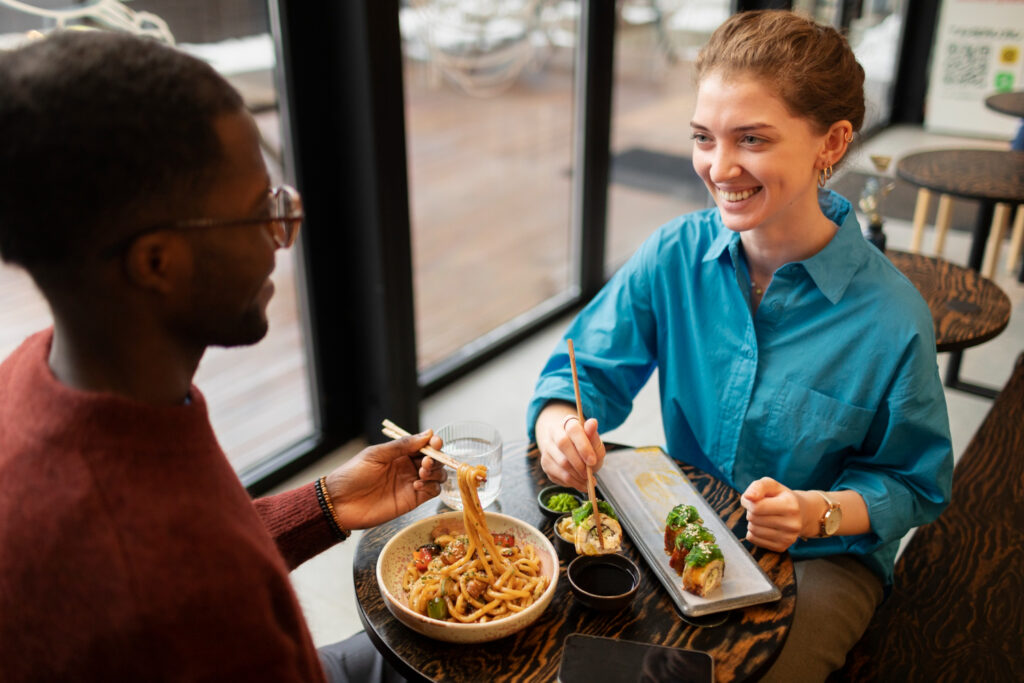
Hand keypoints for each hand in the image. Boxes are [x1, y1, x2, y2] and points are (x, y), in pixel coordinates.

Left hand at [325, 431, 446, 530]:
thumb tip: (427, 434)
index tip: (435, 443)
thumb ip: (402, 446)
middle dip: (436, 458)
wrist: (339, 503)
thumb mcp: (376, 455)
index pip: (423, 445)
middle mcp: (407, 467)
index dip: (433, 443)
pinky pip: (431, 492)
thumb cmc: (352, 475)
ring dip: (435, 472)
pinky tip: (416, 485)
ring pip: (437, 475)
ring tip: (421, 472)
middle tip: (427, 462)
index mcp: (399, 453)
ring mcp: (410, 484)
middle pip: (434, 460)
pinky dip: (431, 486)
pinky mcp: (412, 500)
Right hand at [535, 402, 605, 490]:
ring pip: (560, 463)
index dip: (583, 445)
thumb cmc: (586, 448)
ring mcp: (547, 448)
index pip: (573, 429)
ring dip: (577, 475)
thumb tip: (593, 422)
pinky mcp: (545, 463)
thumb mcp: (594, 443)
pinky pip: (558, 475)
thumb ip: (593, 435)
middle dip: (579, 463)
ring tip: (589, 480)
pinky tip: (581, 483)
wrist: (575, 455)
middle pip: (563, 444)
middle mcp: (554, 433)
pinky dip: (572, 482)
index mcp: (568, 423)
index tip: (593, 461)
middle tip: (590, 474)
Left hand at [740, 477, 815, 551]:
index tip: (754, 499)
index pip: (756, 507)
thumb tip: (748, 497)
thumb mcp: (771, 485)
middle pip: (753, 519)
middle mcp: (792, 524)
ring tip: (763, 517)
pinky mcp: (782, 547)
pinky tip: (764, 527)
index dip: (749, 502)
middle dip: (751, 511)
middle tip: (761, 508)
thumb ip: (757, 487)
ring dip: (752, 522)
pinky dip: (753, 532)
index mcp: (790, 505)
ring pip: (752, 530)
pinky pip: (754, 540)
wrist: (801, 513)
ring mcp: (788, 538)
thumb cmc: (781, 496)